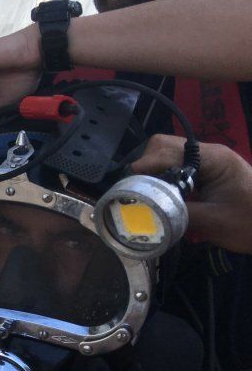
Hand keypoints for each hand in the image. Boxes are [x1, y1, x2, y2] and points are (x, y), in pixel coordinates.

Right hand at [129, 134, 251, 253]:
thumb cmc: (251, 224)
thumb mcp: (215, 222)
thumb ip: (179, 213)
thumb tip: (145, 213)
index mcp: (214, 158)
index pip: (169, 148)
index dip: (146, 164)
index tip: (130, 185)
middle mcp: (208, 153)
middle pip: (163, 146)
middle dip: (146, 166)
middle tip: (135, 191)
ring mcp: (207, 161)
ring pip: (166, 155)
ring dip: (153, 172)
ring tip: (144, 194)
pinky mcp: (205, 172)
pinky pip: (174, 167)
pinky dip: (162, 178)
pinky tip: (159, 195)